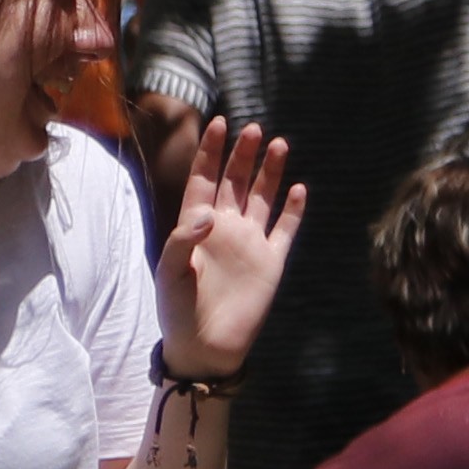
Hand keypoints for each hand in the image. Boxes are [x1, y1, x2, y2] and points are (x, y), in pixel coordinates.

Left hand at [154, 111, 306, 378]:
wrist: (205, 346)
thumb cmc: (178, 309)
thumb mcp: (170, 272)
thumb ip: (184, 239)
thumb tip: (209, 214)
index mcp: (196, 224)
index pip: (204, 179)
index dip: (210, 152)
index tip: (218, 123)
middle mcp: (225, 227)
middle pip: (236, 181)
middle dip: (244, 155)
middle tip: (254, 129)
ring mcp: (250, 243)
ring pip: (264, 198)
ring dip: (271, 172)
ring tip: (279, 144)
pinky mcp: (271, 261)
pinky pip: (285, 230)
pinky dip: (293, 210)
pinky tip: (298, 188)